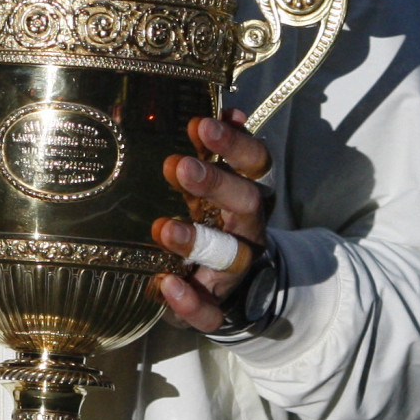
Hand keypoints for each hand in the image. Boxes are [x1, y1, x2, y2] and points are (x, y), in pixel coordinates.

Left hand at [151, 110, 273, 331]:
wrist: (235, 288)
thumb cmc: (212, 219)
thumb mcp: (211, 184)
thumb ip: (211, 152)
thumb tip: (222, 109)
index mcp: (247, 193)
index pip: (255, 163)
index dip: (234, 144)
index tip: (202, 124)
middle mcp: (248, 229)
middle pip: (246, 202)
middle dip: (216, 183)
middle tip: (178, 166)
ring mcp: (237, 270)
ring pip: (231, 255)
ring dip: (200, 240)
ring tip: (165, 229)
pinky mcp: (219, 307)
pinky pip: (211, 310)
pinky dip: (190, 301)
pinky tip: (166, 286)